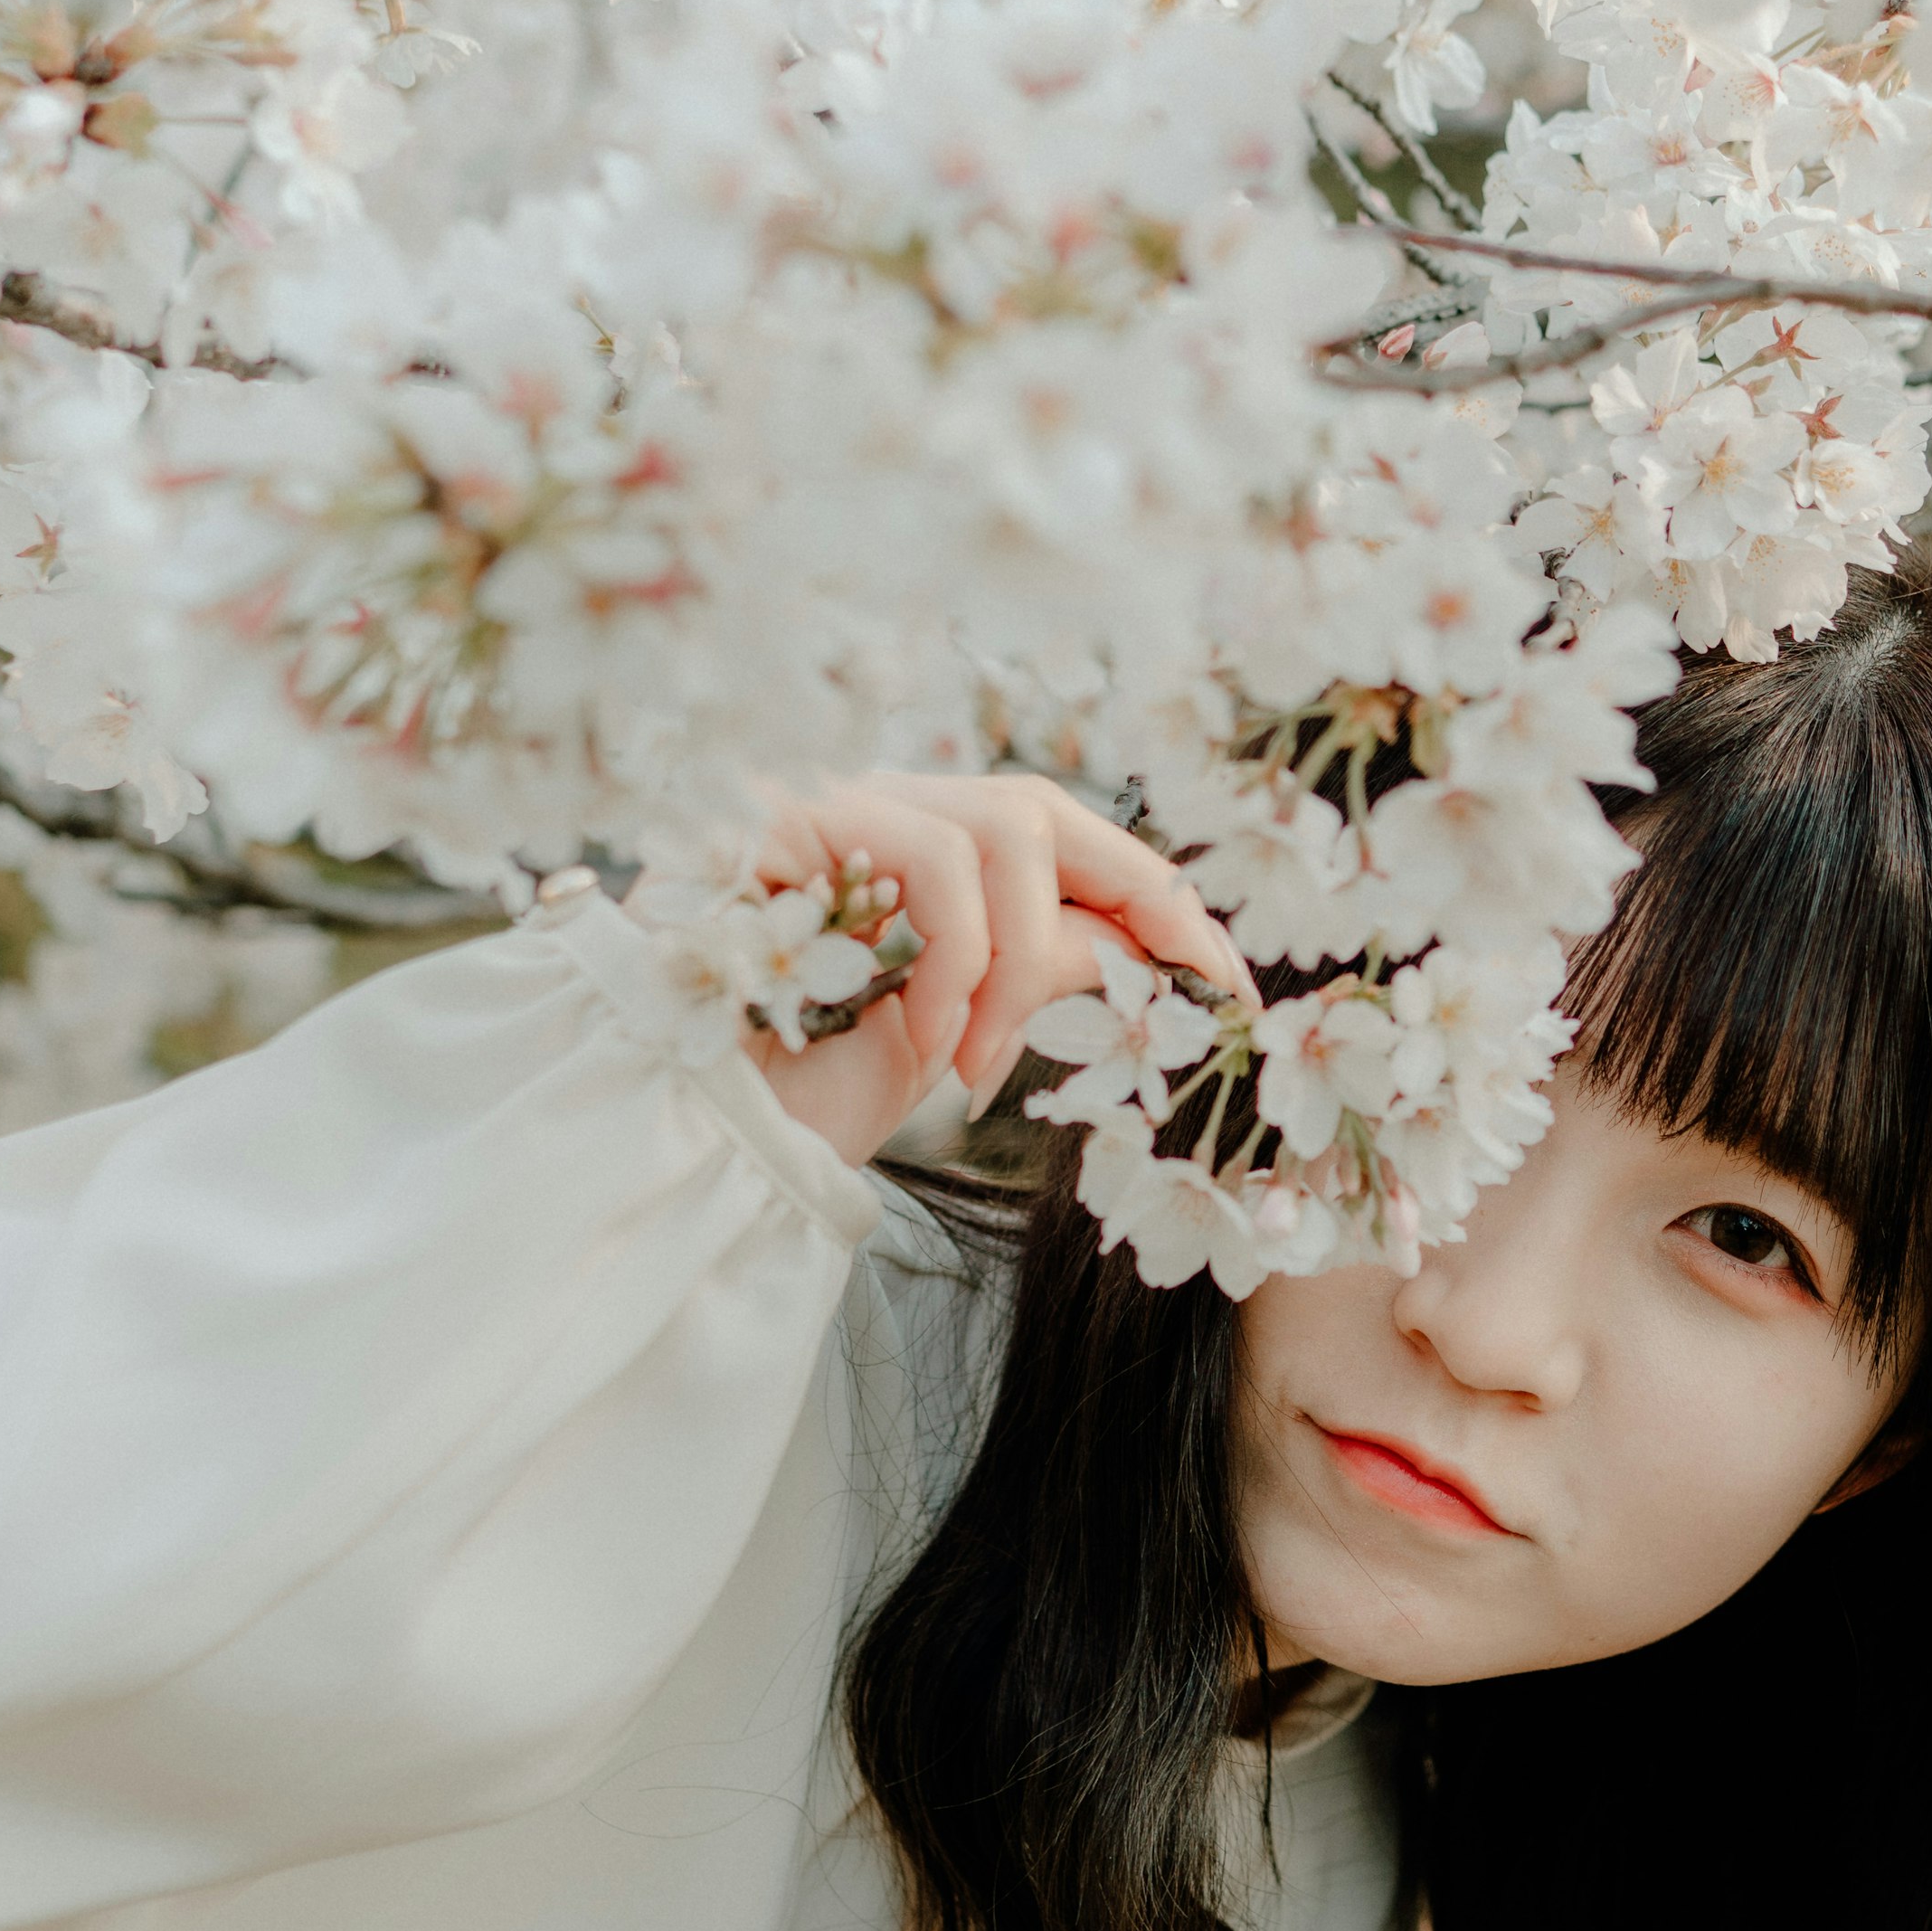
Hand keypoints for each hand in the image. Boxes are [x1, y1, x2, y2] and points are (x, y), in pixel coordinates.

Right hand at [733, 770, 1252, 1170]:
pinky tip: (922, 1044)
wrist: (692, 1125)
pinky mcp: (793, 819)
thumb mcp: (969, 1028)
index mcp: (931, 850)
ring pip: (999, 835)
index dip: (1166, 905)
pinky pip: (932, 865)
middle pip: (1044, 811)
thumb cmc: (815, 1085)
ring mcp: (837, 805)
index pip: (1072, 841)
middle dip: (1134, 910)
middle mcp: (885, 808)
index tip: (1239, 989)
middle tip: (1175, 1012)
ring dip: (1015, 966)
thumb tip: (1169, 954)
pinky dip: (954, 967)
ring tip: (976, 1067)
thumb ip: (1053, 971)